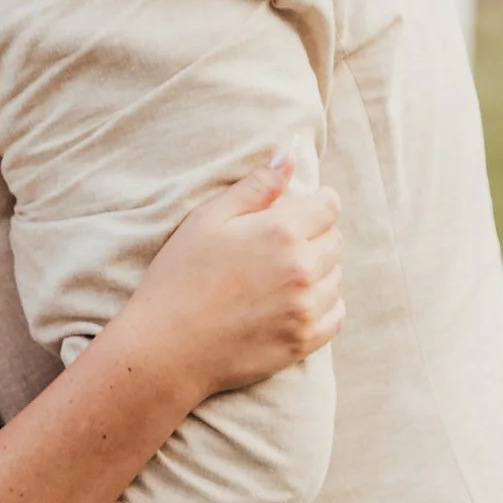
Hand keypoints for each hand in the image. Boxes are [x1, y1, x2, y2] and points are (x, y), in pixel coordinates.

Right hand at [128, 150, 344, 397]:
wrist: (166, 347)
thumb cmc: (180, 277)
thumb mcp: (208, 219)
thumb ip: (255, 186)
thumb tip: (290, 155)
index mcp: (281, 231)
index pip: (329, 205)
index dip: (315, 204)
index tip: (298, 212)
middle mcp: (303, 268)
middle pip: (335, 241)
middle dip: (314, 237)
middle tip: (277, 248)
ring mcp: (306, 308)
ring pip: (336, 278)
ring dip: (317, 273)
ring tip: (278, 279)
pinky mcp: (304, 341)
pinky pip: (336, 315)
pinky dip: (323, 306)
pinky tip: (294, 305)